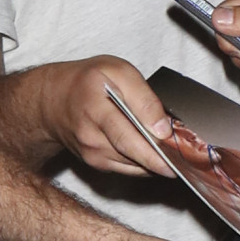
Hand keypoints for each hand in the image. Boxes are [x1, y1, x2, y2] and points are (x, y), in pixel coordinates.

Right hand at [33, 56, 174, 177]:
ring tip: (173, 150)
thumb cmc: (87, 82)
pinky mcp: (96, 164)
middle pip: (134, 155)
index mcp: (96, 109)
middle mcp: (91, 136)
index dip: (154, 146)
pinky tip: (154, 151)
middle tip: (186, 159)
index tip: (176, 149)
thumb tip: (163, 128)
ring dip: (156, 161)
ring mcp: (91, 154)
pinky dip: (145, 163)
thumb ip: (144, 97)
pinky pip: (129, 169)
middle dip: (162, 159)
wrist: (53, 101)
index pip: (127, 135)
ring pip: (134, 166)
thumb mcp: (117, 71)